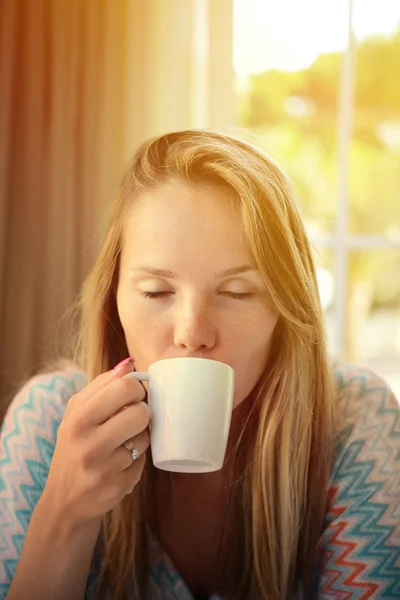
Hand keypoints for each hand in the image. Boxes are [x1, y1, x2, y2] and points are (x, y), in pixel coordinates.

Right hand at [41, 359, 149, 532]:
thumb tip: (130, 363)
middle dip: (142, 412)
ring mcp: (105, 468)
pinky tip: (121, 462)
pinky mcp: (120, 486)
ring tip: (124, 441)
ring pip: (145, 436)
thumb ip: (102, 385)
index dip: (135, 389)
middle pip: (141, 412)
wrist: (63, 501)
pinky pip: (145, 460)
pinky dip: (137, 459)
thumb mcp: (77, 414)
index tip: (132, 396)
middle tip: (132, 417)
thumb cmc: (74, 447)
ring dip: (140, 436)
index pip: (124, 387)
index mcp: (77, 419)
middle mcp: (89, 443)